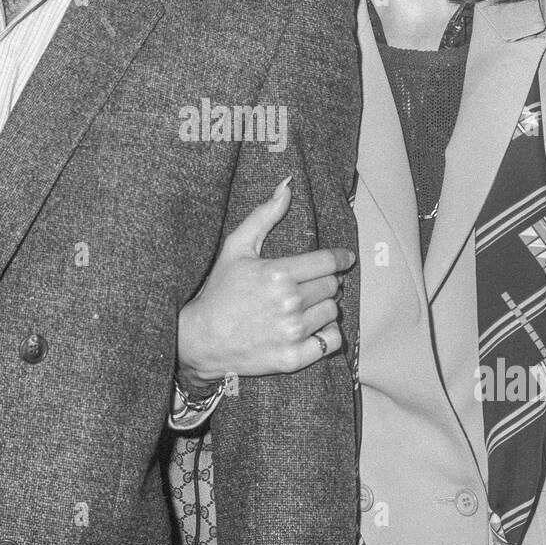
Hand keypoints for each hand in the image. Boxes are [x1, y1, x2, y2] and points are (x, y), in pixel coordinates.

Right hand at [177, 177, 355, 383]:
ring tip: (304, 307)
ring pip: (333, 312)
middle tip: (308, 285)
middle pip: (332, 286)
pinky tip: (310, 328)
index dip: (341, 258)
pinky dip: (327, 333)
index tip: (345, 259)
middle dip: (324, 282)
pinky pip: (331, 340)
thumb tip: (287, 186)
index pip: (329, 262)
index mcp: (278, 273)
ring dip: (324, 307)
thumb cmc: (218, 291)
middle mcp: (289, 302)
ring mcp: (292, 332)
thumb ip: (263, 216)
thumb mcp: (235, 248)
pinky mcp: (294, 358)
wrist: (200, 339)